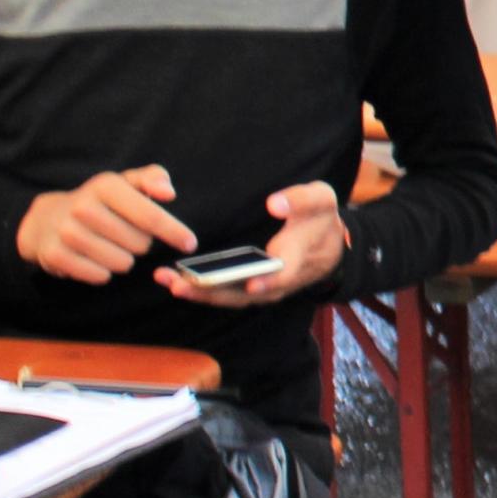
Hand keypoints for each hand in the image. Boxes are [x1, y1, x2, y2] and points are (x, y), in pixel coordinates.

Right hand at [17, 166, 195, 283]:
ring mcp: (67, 232)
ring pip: (122, 263)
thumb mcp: (126, 183)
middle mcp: (84, 207)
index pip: (151, 216)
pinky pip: (99, 276)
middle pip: (139, 244)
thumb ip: (153, 178)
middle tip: (124, 234)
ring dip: (122, 259)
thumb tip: (169, 193)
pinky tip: (94, 258)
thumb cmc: (100, 202)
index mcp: (106, 186)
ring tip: (109, 245)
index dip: (174, 232)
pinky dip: (103, 271)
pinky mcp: (55, 255)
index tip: (190, 243)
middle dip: (140, 243)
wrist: (47, 219)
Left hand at [159, 181, 347, 306]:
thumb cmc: (320, 220)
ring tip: (167, 281)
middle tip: (180, 284)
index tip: (251, 281)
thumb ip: (301, 200)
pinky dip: (202, 290)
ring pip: (231, 297)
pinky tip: (176, 280)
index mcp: (296, 259)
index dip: (267, 280)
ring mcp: (264, 290)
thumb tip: (274, 203)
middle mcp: (278, 283)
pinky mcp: (252, 291)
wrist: (329, 248)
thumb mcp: (321, 201)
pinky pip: (226, 295)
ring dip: (199, 292)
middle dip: (212, 291)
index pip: (282, 273)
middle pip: (244, 293)